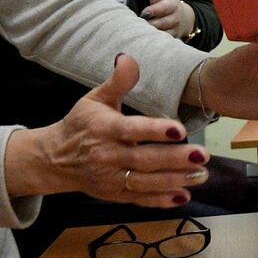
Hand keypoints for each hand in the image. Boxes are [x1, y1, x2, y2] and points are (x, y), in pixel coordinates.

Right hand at [8, 53, 208, 208]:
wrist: (55, 159)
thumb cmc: (81, 124)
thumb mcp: (95, 98)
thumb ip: (117, 82)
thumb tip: (127, 58)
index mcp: (104, 129)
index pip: (131, 130)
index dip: (155, 131)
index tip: (179, 130)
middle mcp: (107, 156)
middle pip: (143, 160)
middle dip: (174, 159)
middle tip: (202, 155)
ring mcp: (111, 179)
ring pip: (145, 183)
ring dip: (174, 180)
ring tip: (201, 174)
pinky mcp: (115, 195)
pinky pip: (140, 199)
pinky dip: (161, 200)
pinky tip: (183, 196)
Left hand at [141, 0, 195, 38]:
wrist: (183, 19)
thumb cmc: (167, 4)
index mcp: (173, 4)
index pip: (165, 8)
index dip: (155, 11)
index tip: (144, 12)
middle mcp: (176, 18)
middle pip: (162, 23)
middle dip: (150, 24)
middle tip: (138, 24)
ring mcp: (174, 30)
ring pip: (163, 34)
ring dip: (151, 34)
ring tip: (140, 32)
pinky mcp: (172, 40)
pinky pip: (162, 43)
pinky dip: (154, 42)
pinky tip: (144, 40)